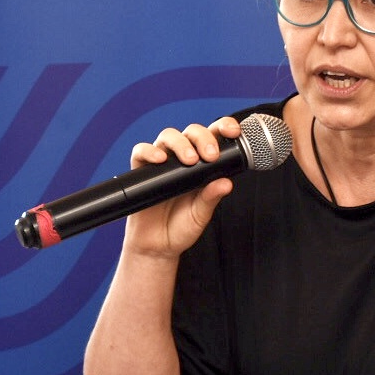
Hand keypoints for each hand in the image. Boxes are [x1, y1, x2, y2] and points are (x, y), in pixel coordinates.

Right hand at [121, 117, 242, 259]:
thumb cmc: (182, 227)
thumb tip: (226, 183)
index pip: (213, 137)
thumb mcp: (202, 214)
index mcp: (203, 165)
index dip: (223, 127)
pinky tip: (160, 159)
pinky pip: (141, 152)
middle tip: (211, 156)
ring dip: (181, 143)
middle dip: (203, 138)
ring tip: (190, 160)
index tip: (234, 131)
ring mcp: (162, 163)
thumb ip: (211, 198)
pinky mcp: (141, 171)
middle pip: (191, 132)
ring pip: (168, 136)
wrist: (157, 246)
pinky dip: (149, 151)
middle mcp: (182, 159)